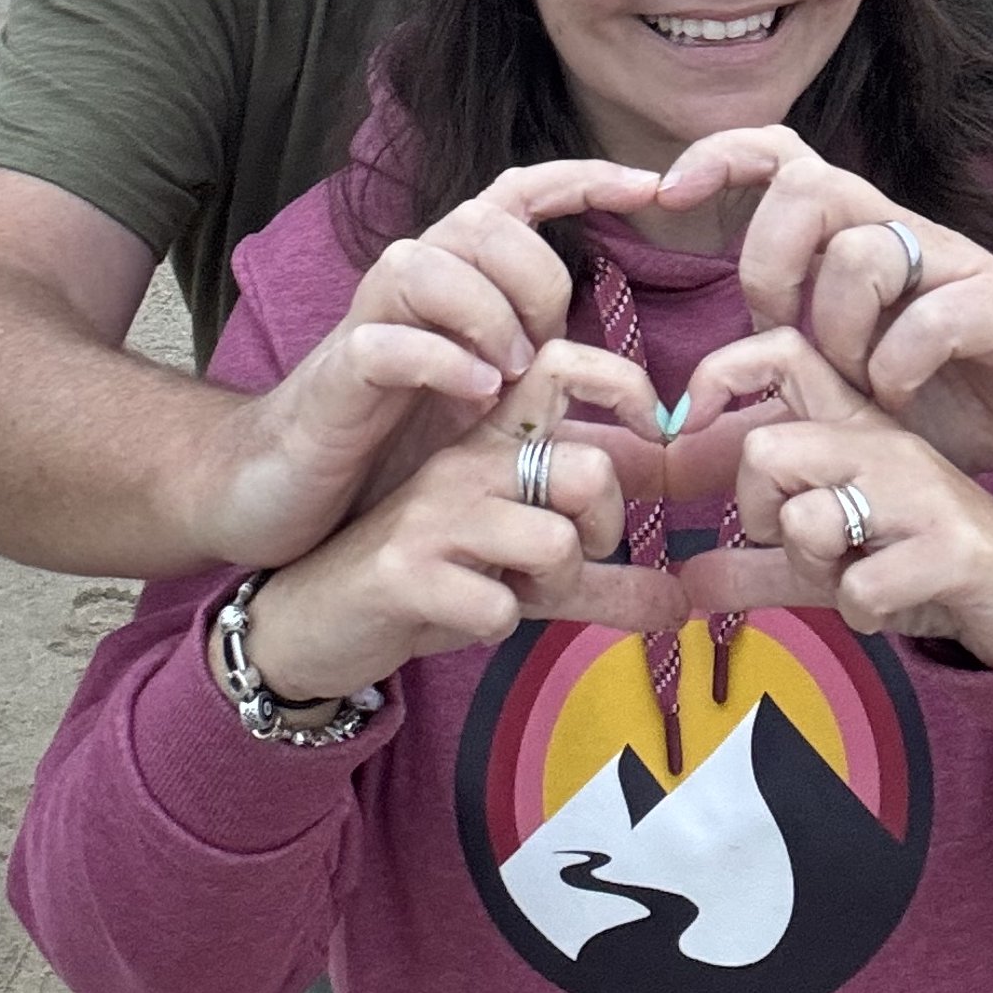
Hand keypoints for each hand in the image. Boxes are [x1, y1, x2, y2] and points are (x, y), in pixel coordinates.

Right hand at [194, 158, 662, 564]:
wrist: (282, 490)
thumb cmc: (390, 446)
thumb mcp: (482, 402)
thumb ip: (536, 372)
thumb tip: (625, 382)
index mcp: (452, 281)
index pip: (515, 195)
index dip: (582, 177)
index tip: (652, 186)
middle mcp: (408, 286)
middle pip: (479, 221)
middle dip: (530, 277)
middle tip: (540, 353)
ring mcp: (367, 326)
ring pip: (423, 261)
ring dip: (483, 315)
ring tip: (505, 380)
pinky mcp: (335, 380)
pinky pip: (383, 341)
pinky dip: (437, 361)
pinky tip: (473, 395)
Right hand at [227, 418, 688, 708]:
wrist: (308, 622)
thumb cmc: (424, 581)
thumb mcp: (519, 576)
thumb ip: (600, 583)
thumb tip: (684, 601)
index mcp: (491, 440)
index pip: (566, 366)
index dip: (626, 388)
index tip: (655, 441)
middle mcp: (465, 458)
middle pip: (589, 470)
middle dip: (602, 530)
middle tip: (572, 560)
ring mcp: (432, 511)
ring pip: (555, 542)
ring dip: (550, 589)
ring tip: (508, 593)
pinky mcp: (402, 568)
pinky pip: (499, 608)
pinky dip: (494, 626)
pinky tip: (454, 616)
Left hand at [654, 128, 992, 474]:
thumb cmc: (958, 399)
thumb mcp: (850, 405)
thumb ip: (769, 412)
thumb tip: (669, 448)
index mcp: (858, 242)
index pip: (782, 154)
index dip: (720, 155)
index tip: (666, 194)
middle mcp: (901, 237)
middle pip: (811, 185)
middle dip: (770, 262)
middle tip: (780, 334)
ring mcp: (955, 265)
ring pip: (864, 248)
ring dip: (840, 327)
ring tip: (854, 384)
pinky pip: (936, 311)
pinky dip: (902, 362)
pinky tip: (902, 399)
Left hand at [674, 351, 992, 669]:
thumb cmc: (925, 563)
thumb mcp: (834, 561)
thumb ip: (760, 564)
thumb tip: (685, 578)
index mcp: (854, 425)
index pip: (777, 351)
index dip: (718, 379)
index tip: (690, 439)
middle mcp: (884, 441)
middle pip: (765, 450)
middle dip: (760, 516)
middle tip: (797, 544)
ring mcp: (921, 492)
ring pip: (807, 520)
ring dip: (814, 570)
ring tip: (854, 575)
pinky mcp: (954, 547)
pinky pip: (859, 588)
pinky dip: (863, 613)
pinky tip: (894, 605)